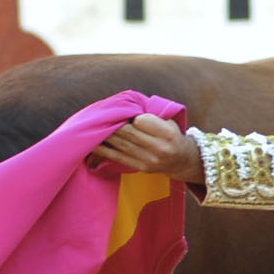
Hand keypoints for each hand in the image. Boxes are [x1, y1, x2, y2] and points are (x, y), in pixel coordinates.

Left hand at [90, 113, 204, 180]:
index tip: (124, 112)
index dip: (131, 116)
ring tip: (92, 127)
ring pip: (120, 144)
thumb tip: (124, 106)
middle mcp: (159, 148)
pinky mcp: (139, 167)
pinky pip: (117, 157)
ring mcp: (148, 160)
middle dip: (112, 123)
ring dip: (104, 135)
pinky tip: (93, 143)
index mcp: (167, 133)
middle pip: (128, 133)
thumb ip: (151, 114)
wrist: (181, 160)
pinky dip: (103, 150)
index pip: (141, 121)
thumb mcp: (169, 120)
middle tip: (99, 116)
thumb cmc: (171, 134)